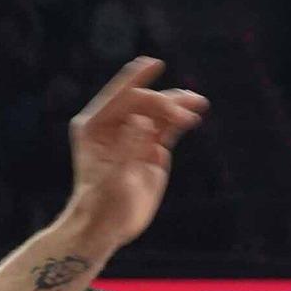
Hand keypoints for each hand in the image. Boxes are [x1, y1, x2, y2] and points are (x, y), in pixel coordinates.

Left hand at [64, 57, 207, 251]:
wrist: (105, 227)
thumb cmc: (101, 204)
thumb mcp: (115, 177)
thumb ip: (128, 147)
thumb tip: (141, 120)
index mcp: (94, 126)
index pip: (120, 96)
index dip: (137, 78)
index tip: (154, 64)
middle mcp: (112, 127)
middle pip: (143, 102)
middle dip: (165, 102)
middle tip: (185, 113)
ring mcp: (133, 136)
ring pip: (158, 112)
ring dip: (178, 105)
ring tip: (197, 103)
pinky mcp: (149, 147)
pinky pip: (167, 126)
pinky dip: (180, 119)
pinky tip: (193, 115)